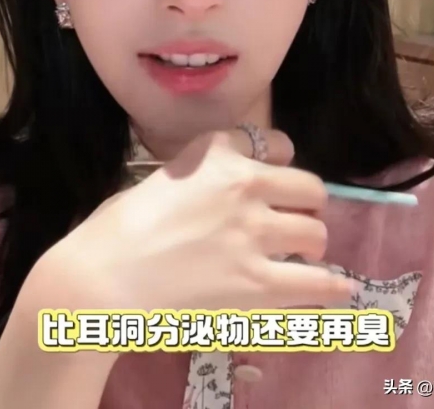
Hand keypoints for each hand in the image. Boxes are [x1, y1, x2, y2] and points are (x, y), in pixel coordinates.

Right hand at [41, 129, 351, 311]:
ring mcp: (254, 232)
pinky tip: (335, 290)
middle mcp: (243, 184)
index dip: (282, 161)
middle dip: (307, 207)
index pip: (274, 143)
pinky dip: (331, 288)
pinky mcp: (258, 282)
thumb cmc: (114, 230)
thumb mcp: (160, 181)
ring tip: (304, 260)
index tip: (281, 177)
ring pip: (316, 233)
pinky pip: (318, 283)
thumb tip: (230, 193)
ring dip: (313, 247)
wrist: (98, 279)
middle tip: (295, 226)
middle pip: (309, 188)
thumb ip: (202, 177)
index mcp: (215, 154)